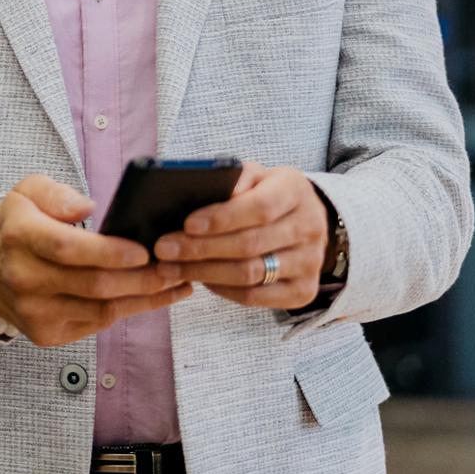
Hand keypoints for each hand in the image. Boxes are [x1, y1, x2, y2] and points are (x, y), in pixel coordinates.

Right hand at [0, 174, 193, 347]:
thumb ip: (56, 193)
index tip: (144, 250)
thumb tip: (85, 207)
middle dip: (141, 278)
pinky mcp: (46, 333)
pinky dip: (130, 310)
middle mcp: (23, 277)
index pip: (67, 248)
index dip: (108, 252)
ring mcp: (34, 310)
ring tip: (176, 282)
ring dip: (145, 298)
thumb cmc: (18, 227)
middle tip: (174, 266)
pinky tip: (154, 297)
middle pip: (92, 283)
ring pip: (101, 309)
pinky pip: (97, 323)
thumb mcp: (27, 193)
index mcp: (19, 236)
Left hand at [152, 162, 328, 309]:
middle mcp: (310, 227)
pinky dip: (222, 290)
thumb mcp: (254, 175)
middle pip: (250, 244)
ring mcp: (311, 262)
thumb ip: (233, 178)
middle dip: (200, 249)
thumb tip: (202, 191)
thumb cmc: (265, 193)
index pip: (260, 207)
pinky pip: (256, 297)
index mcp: (296, 190)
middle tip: (164, 249)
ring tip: (169, 268)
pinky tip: (199, 280)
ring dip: (204, 272)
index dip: (221, 218)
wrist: (303, 221)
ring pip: (250, 274)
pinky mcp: (303, 291)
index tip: (187, 224)